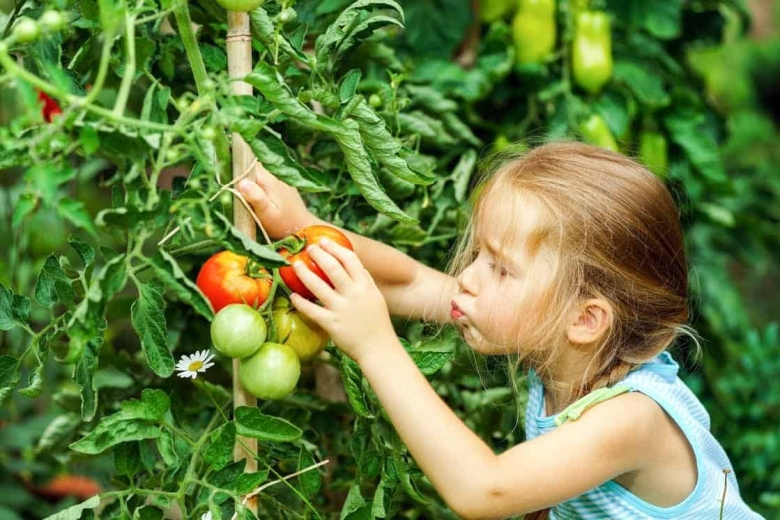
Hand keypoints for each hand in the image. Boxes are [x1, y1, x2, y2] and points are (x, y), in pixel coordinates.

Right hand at [238, 163, 318, 238]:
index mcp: (268, 179)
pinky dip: (255, 182)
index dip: (233, 169)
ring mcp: (277, 176)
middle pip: (249, 165)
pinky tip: (253, 192)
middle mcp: (273, 173)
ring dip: (247, 178)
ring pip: (256, 170)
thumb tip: (241, 182)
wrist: (304, 227)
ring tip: (242, 192)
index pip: (245, 164)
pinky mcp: (279, 182)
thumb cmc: (283, 224)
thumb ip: (256, 198)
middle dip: (239, 172)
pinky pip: (263, 176)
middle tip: (232, 188)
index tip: (225, 177)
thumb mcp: (267, 214)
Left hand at [287, 238, 396, 363]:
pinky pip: (312, 310)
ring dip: (304, 273)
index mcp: (365, 286)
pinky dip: (300, 302)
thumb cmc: (377, 323)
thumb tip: (354, 264)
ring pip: (318, 286)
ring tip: (294, 265)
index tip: (323, 241)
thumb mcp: (375, 297)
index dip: (335, 248)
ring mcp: (342, 309)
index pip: (350, 259)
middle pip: (333, 268)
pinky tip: (292, 296)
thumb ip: (365, 280)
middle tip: (307, 249)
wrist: (378, 349)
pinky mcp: (332, 324)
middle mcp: (354, 294)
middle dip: (318, 255)